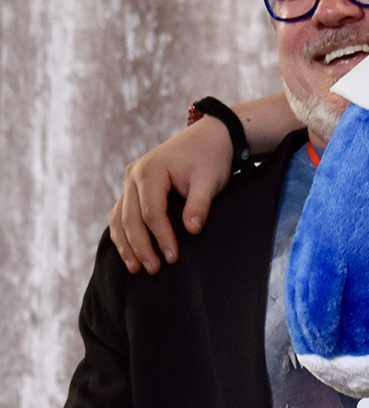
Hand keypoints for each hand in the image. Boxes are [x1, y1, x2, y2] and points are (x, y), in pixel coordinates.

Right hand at [109, 118, 232, 273]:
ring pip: (119, 217)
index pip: (151, 212)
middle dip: (140, 246)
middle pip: (130, 218)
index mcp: (149, 171)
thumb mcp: (210, 180)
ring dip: (126, 244)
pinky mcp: (134, 188)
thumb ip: (199, 204)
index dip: (161, 237)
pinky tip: (130, 252)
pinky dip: (123, 233)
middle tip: (153, 270)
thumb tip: (192, 231)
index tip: (173, 257)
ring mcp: (130, 181)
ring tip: (136, 268)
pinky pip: (121, 213)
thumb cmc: (210, 158)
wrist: (210, 137)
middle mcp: (133, 175)